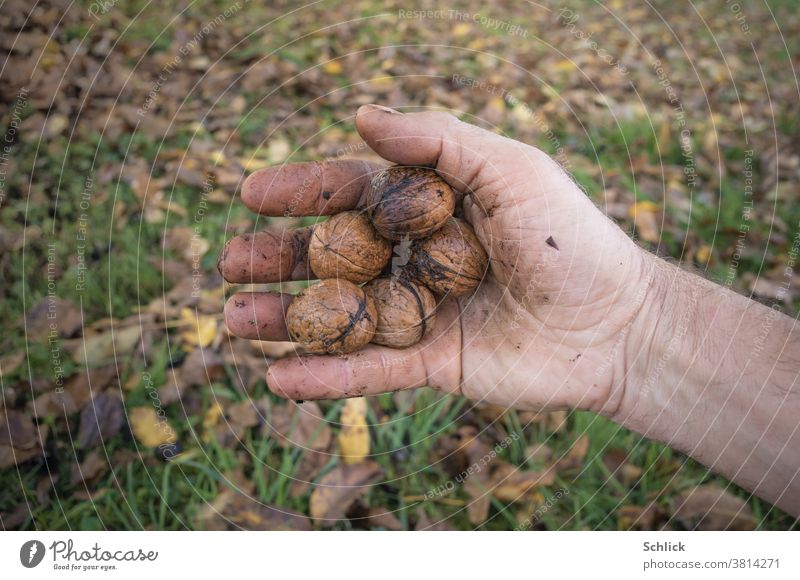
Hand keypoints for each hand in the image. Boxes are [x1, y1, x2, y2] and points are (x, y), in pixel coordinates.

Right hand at [219, 105, 653, 411]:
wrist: (616, 321)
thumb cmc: (568, 236)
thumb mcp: (509, 168)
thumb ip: (438, 141)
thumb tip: (361, 112)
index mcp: (430, 208)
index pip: (352, 196)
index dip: (302, 193)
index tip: (250, 192)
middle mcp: (416, 259)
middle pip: (333, 257)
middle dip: (277, 260)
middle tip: (227, 262)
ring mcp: (419, 313)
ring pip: (339, 315)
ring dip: (283, 319)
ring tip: (232, 319)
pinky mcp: (430, 364)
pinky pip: (368, 369)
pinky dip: (324, 375)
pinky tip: (276, 378)